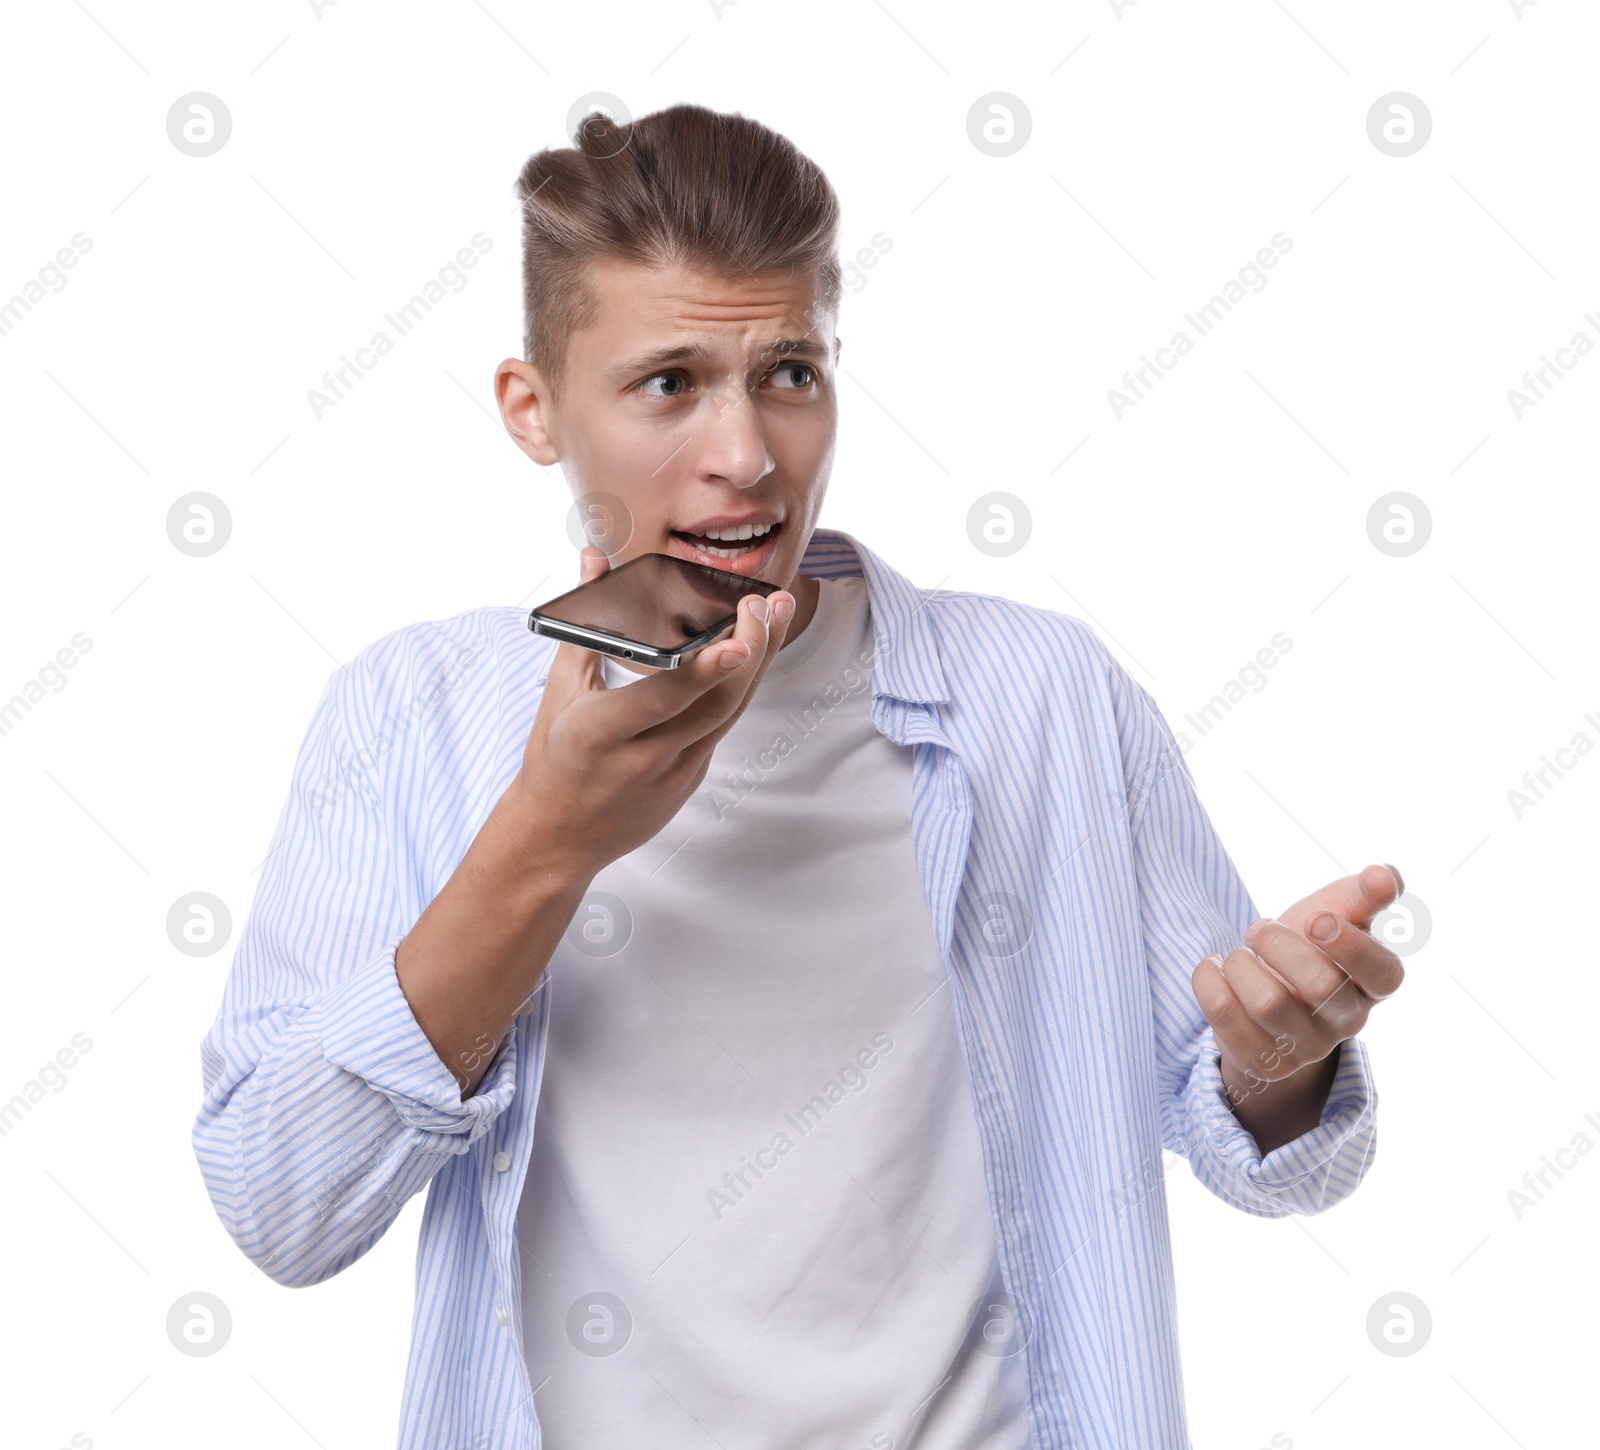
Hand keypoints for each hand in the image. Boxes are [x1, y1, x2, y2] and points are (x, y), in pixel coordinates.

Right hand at [507, 545, 794, 881]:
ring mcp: (673, 775)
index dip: (704, 672)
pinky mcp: (690, 781)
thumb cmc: (554, 756)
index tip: (737, 641)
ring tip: (774, 615)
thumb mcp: (559, 690)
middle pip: (716, 705)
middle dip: (752, 650)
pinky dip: (738, 688)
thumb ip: (584, 622)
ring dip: (758, 664)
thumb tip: (594, 557)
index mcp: (600, 733)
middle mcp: (642, 759)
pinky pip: (721, 728)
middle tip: (767, 601)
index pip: (664, 699)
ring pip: (729, 715)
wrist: (558, 836)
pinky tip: (752, 652)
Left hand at [1191, 863, 1406, 1120]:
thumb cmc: (1308, 943)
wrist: (1266, 987)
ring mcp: (1307, 1047)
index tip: (1316, 919)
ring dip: (1241, 964)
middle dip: (1278, 943)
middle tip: (1259, 929)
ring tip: (1239, 956)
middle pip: (1320, 987)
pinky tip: (1214, 970)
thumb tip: (1386, 875)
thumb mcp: (1335, 911)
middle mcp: (1349, 1021)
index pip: (1383, 973)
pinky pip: (1226, 1018)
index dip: (1351, 945)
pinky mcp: (1265, 1063)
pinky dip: (1209, 983)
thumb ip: (1363, 893)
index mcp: (1374, 983)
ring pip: (1268, 1004)